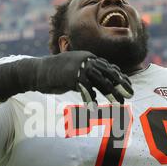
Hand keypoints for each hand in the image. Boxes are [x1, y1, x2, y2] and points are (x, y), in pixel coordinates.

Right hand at [0, 51, 133, 103]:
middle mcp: (87, 60)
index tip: (129, 87)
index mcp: (88, 57)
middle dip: (121, 86)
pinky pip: (86, 89)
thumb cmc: (55, 74)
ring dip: (111, 94)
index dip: (120, 77)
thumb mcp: (74, 72)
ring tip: (119, 105)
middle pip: (109, 74)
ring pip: (101, 82)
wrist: (36, 71)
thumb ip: (87, 77)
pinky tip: (94, 108)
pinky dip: (90, 99)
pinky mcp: (72, 77)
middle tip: (131, 96)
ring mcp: (80, 68)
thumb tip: (98, 87)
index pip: (109, 67)